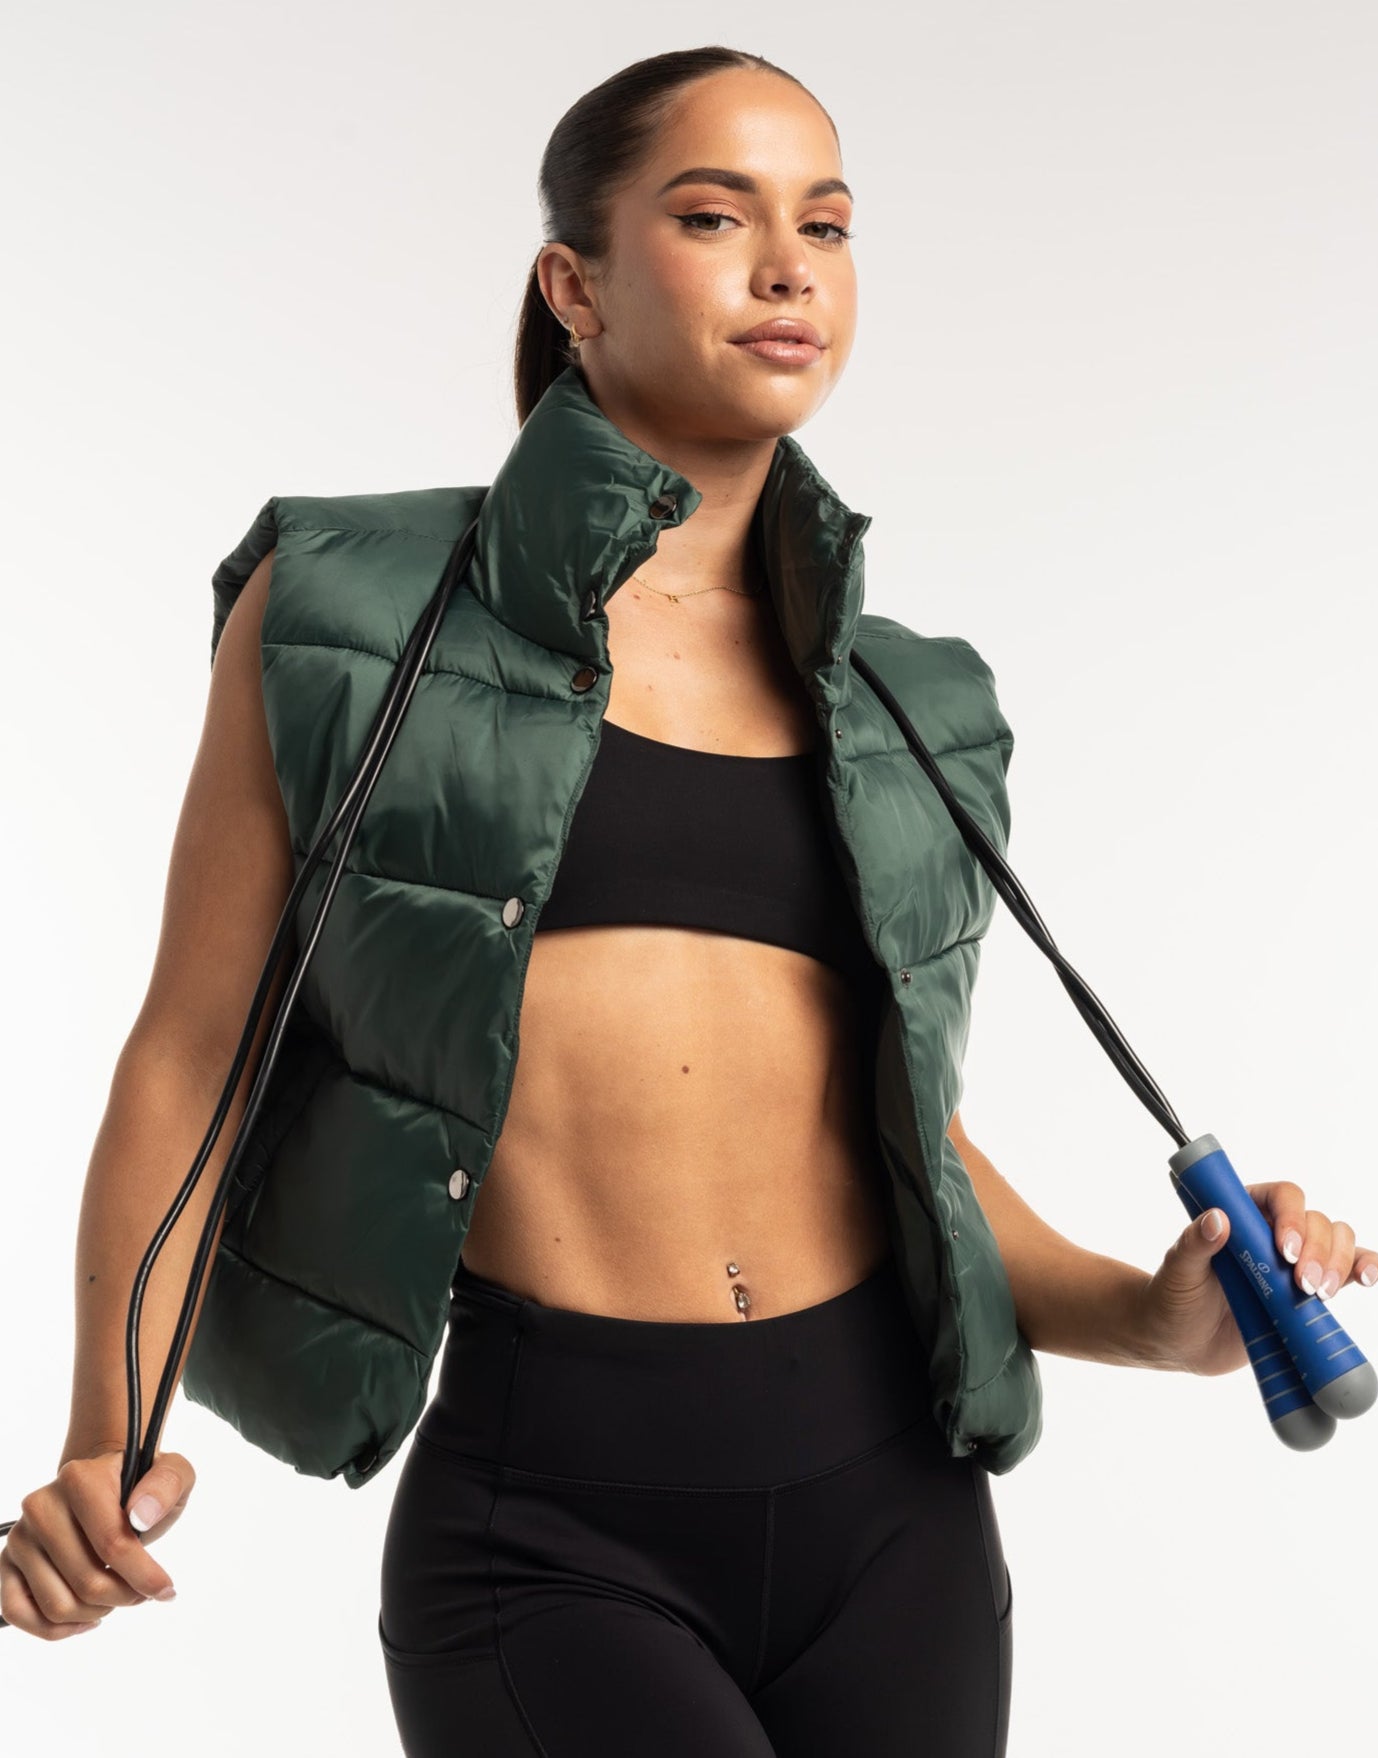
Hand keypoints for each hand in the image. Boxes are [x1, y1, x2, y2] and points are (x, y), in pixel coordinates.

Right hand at [0, 1445, 192, 1638]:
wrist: (104, 1484)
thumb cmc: (139, 1485)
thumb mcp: (173, 1473)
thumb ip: (166, 1485)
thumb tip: (141, 1516)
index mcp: (79, 1479)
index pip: (112, 1544)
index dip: (144, 1576)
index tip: (166, 1590)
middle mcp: (40, 1506)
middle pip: (86, 1581)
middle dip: (124, 1596)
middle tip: (142, 1592)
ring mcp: (21, 1537)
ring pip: (57, 1605)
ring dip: (97, 1612)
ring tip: (117, 1596)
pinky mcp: (8, 1563)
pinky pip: (18, 1613)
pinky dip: (56, 1629)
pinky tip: (87, 1618)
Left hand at [1138, 1182, 1377, 1375]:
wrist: (1179, 1342)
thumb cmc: (1171, 1299)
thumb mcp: (1177, 1272)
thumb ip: (1193, 1245)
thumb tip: (1216, 1219)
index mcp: (1241, 1213)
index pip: (1281, 1196)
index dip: (1292, 1217)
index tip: (1285, 1251)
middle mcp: (1271, 1230)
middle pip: (1316, 1221)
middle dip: (1318, 1250)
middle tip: (1303, 1286)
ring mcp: (1293, 1262)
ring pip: (1337, 1242)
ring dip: (1339, 1264)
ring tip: (1318, 1295)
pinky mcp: (1307, 1292)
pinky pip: (1346, 1272)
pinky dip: (1363, 1268)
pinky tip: (1367, 1278)